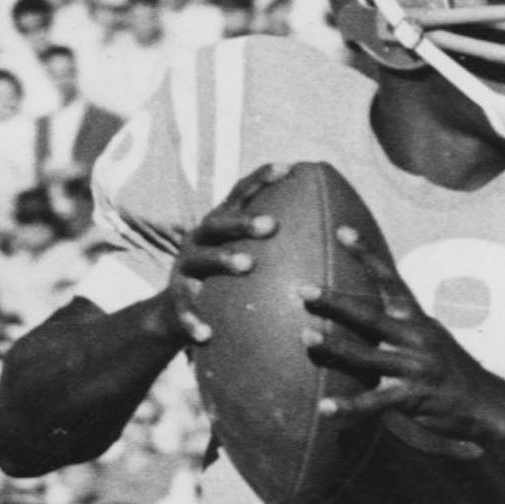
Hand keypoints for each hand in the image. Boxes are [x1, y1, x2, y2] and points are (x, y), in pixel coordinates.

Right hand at [163, 162, 281, 349]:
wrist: (174, 313)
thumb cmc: (223, 281)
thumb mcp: (240, 255)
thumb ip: (272, 243)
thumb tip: (330, 231)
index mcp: (218, 226)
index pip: (239, 194)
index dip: (261, 179)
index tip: (289, 168)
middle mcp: (198, 241)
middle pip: (218, 224)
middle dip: (243, 221)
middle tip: (271, 224)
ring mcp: (184, 270)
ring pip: (202, 260)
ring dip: (224, 260)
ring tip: (247, 264)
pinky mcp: (175, 301)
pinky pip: (185, 311)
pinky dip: (194, 321)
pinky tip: (207, 335)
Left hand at [299, 228, 504, 460]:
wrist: (487, 405)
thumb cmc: (448, 368)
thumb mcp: (428, 337)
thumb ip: (399, 323)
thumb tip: (365, 307)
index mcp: (417, 319)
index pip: (390, 279)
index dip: (367, 254)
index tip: (342, 231)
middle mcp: (416, 337)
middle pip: (369, 315)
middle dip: (334, 301)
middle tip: (301, 289)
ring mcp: (415, 367)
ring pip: (368, 355)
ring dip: (335, 346)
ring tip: (305, 337)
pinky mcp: (413, 398)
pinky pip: (375, 402)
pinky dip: (349, 407)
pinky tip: (325, 408)